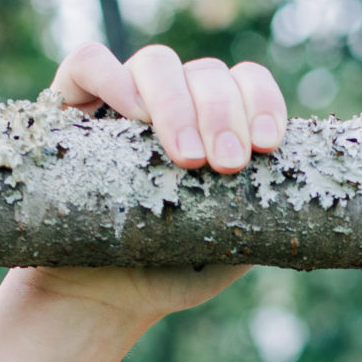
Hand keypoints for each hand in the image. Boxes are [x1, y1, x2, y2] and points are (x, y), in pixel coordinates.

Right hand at [15, 43, 289, 318]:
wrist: (97, 300)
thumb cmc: (168, 272)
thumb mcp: (228, 249)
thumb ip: (260, 216)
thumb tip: (291, 193)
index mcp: (217, 125)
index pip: (248, 84)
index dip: (263, 103)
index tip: (267, 145)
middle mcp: (174, 103)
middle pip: (208, 72)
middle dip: (224, 114)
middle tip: (226, 163)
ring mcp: (122, 98)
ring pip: (157, 63)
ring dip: (178, 104)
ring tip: (187, 157)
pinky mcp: (70, 105)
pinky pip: (88, 62)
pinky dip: (112, 77)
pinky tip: (133, 116)